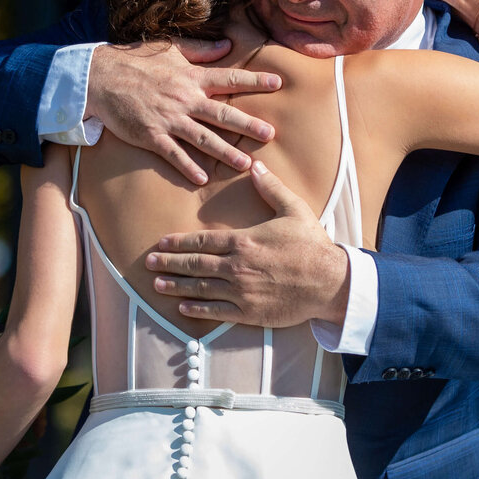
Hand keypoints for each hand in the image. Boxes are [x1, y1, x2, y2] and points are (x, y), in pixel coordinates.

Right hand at [88, 39, 280, 184]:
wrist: (100, 77)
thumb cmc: (135, 60)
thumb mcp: (170, 48)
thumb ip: (201, 49)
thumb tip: (228, 44)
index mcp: (191, 76)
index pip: (229, 78)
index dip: (254, 81)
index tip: (278, 83)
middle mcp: (184, 98)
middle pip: (222, 114)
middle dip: (248, 125)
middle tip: (270, 134)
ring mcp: (168, 118)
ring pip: (203, 138)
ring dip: (225, 152)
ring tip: (245, 163)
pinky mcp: (150, 135)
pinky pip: (173, 153)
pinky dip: (188, 166)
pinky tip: (202, 178)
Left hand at [148, 161, 349, 325]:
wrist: (330, 282)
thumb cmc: (312, 245)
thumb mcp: (293, 209)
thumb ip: (271, 188)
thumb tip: (256, 165)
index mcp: (243, 241)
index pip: (201, 241)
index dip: (178, 242)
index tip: (161, 243)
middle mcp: (236, 266)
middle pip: (194, 265)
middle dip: (168, 263)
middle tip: (148, 263)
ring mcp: (241, 291)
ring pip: (199, 289)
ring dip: (175, 286)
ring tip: (157, 285)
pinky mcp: (249, 312)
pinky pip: (216, 312)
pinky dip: (197, 310)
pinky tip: (182, 308)